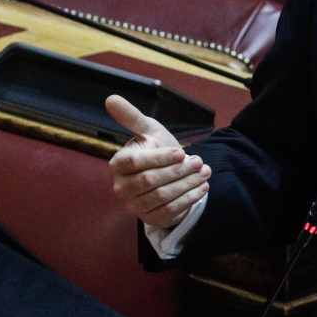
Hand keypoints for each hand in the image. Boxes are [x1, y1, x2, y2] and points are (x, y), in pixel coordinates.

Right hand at [105, 94, 210, 227]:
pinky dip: (190, 198)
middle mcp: (121, 187)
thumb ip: (132, 117)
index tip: (181, 152)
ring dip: (188, 184)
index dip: (160, 158)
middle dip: (178, 171)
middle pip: (151, 181)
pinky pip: (171, 211)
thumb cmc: (156, 148)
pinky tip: (203, 187)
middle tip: (199, 161)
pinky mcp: (151, 218)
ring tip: (205, 172)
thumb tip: (111, 98)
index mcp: (118, 164)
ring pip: (163, 197)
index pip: (136, 163)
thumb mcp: (148, 130)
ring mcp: (134, 206)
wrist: (168, 174)